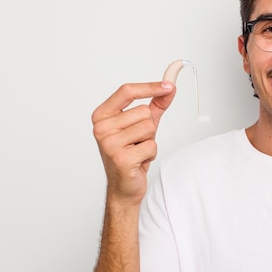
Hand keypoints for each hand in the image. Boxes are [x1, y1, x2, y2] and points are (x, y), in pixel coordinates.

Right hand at [91, 81, 175, 205]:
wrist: (124, 186)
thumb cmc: (131, 153)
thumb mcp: (142, 124)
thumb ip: (156, 105)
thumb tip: (170, 88)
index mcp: (102, 115)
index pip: (127, 92)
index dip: (150, 87)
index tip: (168, 85)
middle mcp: (101, 127)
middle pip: (144, 112)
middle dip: (149, 127)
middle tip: (137, 141)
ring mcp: (109, 143)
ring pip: (149, 128)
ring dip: (150, 141)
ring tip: (137, 150)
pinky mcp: (121, 158)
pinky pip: (151, 146)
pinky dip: (150, 154)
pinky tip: (138, 161)